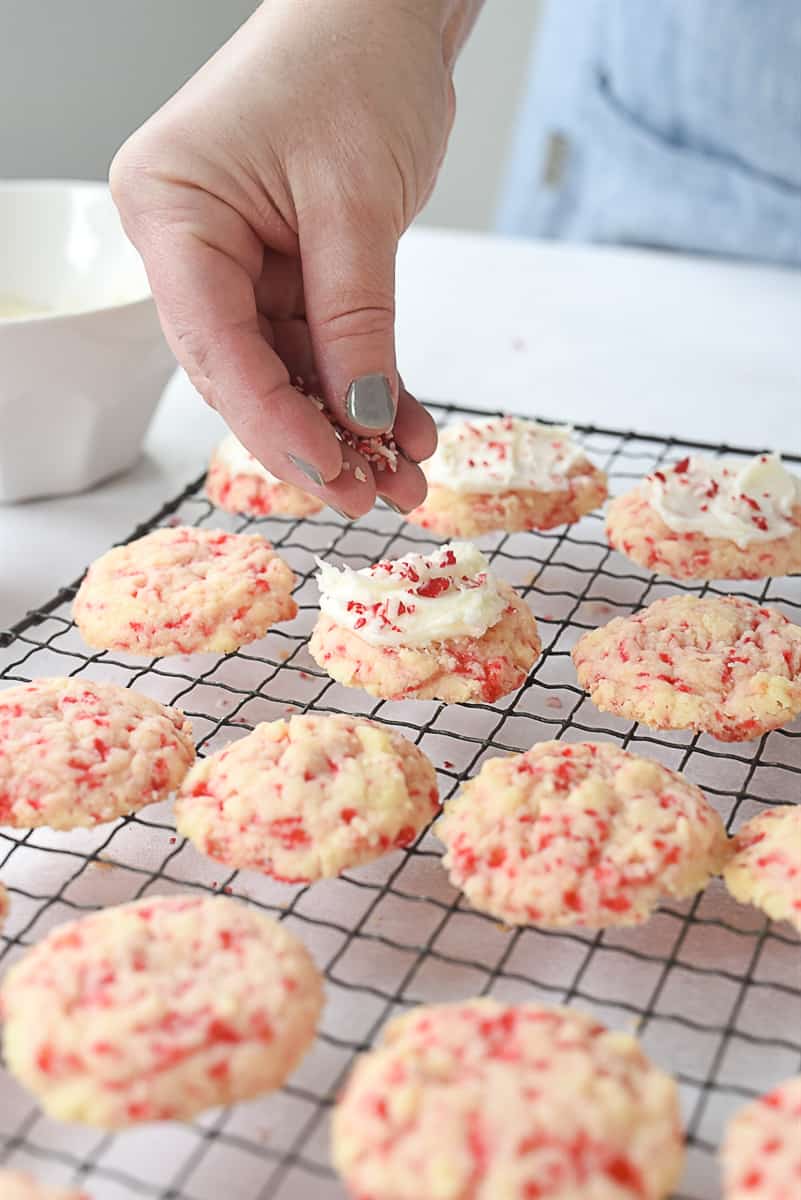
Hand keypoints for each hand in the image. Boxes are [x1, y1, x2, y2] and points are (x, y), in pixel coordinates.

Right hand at [111, 0, 479, 515]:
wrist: (382, 9)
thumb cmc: (353, 62)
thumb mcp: (358, 203)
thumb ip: (355, 319)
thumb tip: (360, 417)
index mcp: (172, 210)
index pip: (215, 343)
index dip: (273, 422)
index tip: (330, 477)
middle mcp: (187, 242)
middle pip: (242, 369)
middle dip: (312, 437)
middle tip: (367, 497)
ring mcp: (229, 258)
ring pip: (283, 369)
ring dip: (345, 422)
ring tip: (401, 478)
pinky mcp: (276, 267)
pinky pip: (316, 342)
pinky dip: (360, 383)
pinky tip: (402, 427)